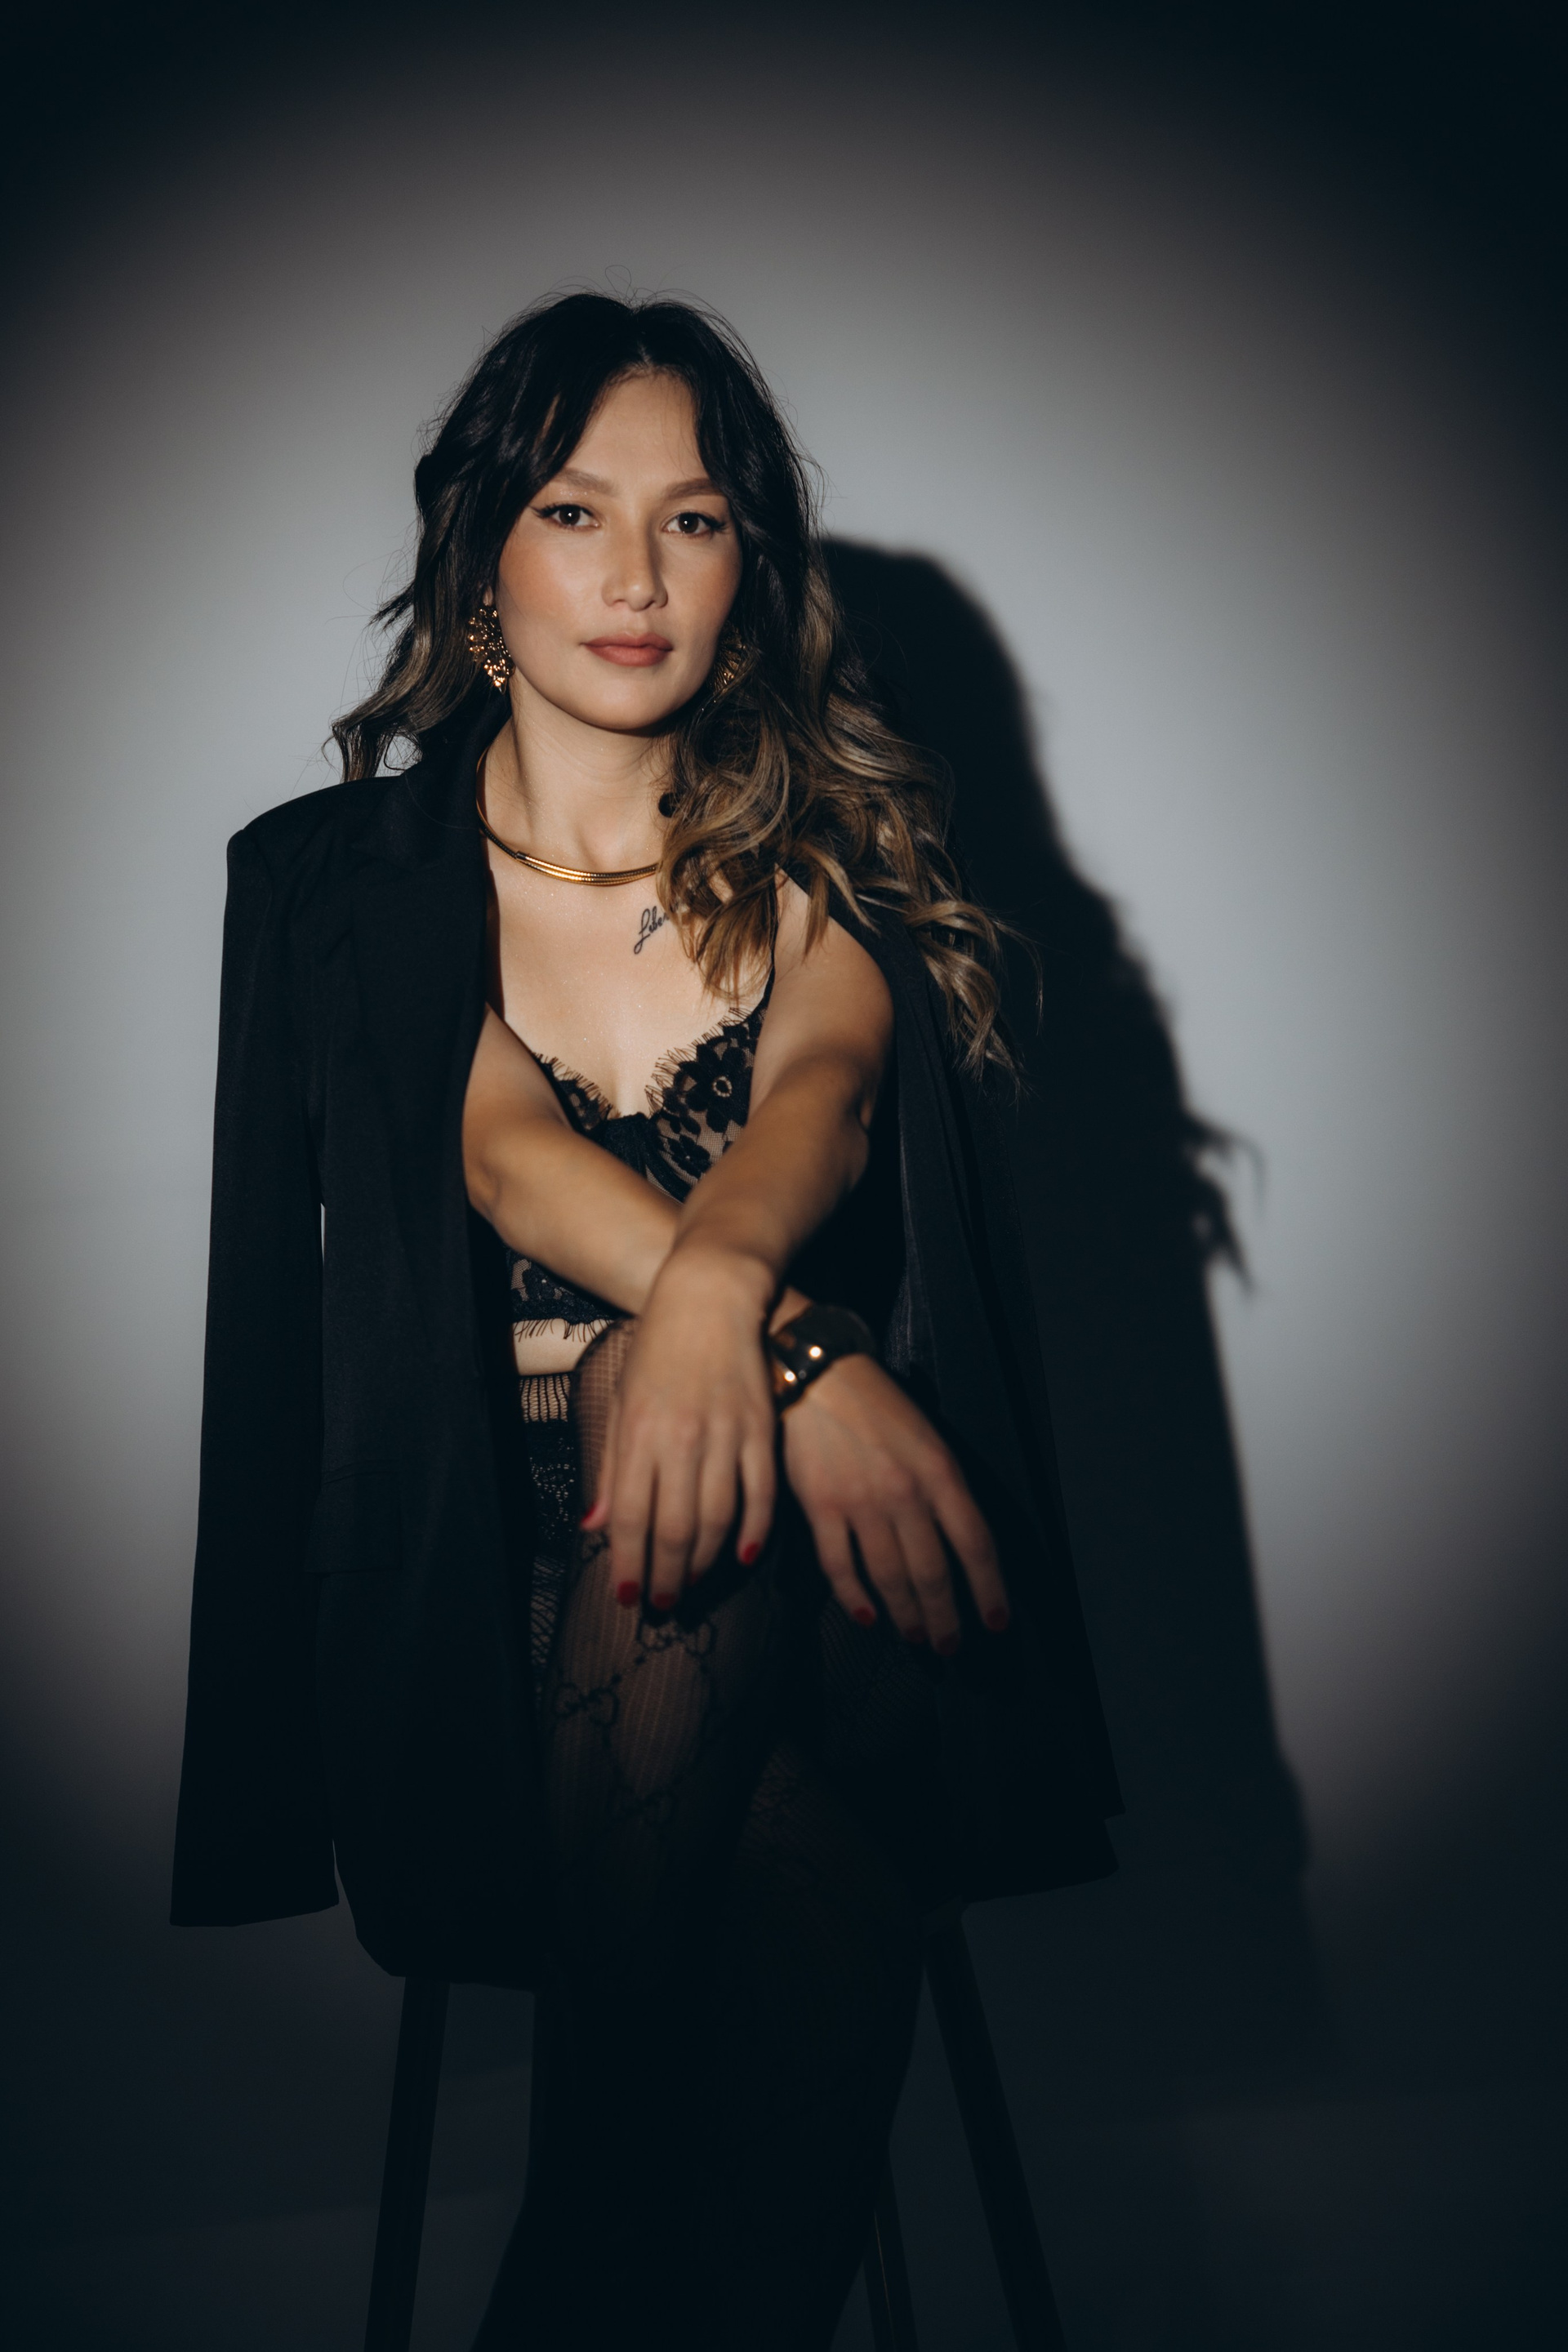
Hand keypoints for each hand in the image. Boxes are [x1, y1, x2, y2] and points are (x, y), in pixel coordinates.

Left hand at [579, 1249, 777, 1611]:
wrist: (709, 1295)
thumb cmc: (657, 1348)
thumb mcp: (621, 1400)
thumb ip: (611, 1467)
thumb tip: (596, 1526)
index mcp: (639, 1432)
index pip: (631, 1515)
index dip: (629, 1563)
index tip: (627, 1597)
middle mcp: (681, 1438)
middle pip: (674, 1528)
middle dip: (665, 1576)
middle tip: (661, 1605)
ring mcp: (725, 1434)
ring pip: (718, 1518)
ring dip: (704, 1562)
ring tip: (692, 1585)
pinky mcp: (760, 1428)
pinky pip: (761, 1493)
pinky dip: (755, 1530)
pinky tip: (745, 1556)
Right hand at [780, 1355, 1007, 1654]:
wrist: (818, 1373)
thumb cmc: (877, 1404)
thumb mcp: (929, 1437)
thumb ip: (946, 1488)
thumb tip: (963, 1544)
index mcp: (940, 1472)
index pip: (977, 1544)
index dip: (990, 1590)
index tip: (997, 1621)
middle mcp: (905, 1492)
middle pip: (934, 1572)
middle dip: (947, 1618)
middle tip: (951, 1645)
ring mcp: (860, 1503)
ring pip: (890, 1577)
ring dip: (907, 1615)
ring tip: (916, 1636)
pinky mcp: (820, 1507)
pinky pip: (840, 1567)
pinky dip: (855, 1599)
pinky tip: (867, 1617)